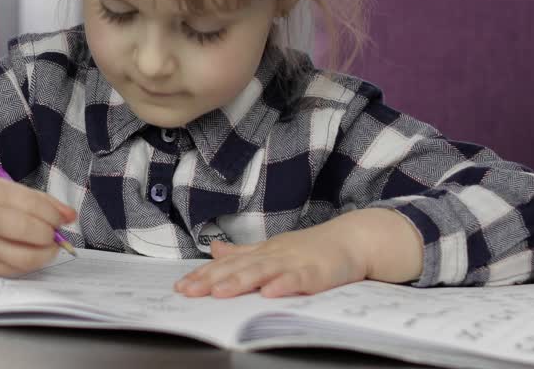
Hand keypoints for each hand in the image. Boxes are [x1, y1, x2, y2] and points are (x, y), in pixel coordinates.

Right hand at [0, 176, 76, 276]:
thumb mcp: (8, 190)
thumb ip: (41, 201)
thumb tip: (71, 216)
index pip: (30, 204)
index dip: (53, 215)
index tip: (62, 220)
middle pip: (26, 231)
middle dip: (48, 235)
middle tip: (53, 235)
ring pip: (22, 259)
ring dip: (43, 255)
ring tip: (46, 247)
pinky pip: (12, 272)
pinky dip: (28, 265)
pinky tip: (29, 255)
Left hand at [172, 209, 422, 298]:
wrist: (352, 240)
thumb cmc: (310, 249)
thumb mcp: (272, 250)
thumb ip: (243, 253)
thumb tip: (213, 251)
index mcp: (261, 253)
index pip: (226, 266)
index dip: (203, 275)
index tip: (181, 286)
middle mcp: (273, 255)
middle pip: (238, 268)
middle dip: (211, 281)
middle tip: (189, 291)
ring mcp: (294, 262)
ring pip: (262, 272)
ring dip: (240, 282)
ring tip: (219, 293)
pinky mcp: (316, 272)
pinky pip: (298, 280)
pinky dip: (284, 285)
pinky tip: (270, 293)